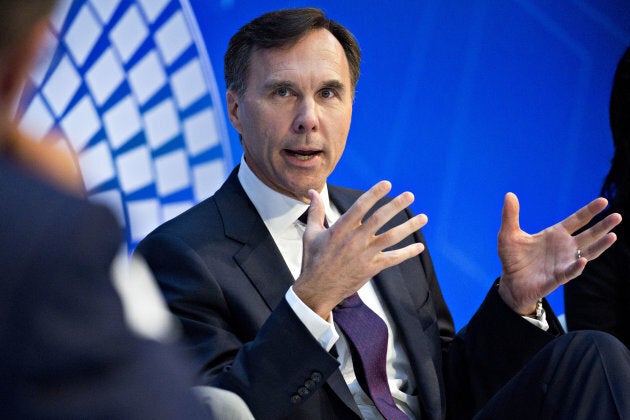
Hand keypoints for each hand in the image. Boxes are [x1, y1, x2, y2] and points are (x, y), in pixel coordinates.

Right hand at [293, 181, 426, 318]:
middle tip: (410, 195)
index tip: (387, 183)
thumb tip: (312, 191)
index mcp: (340, 229)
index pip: (360, 207)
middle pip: (379, 219)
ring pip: (391, 237)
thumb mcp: (311, 233)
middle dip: (396, 205)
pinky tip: (419, 247)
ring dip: (409, 227)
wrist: (317, 289)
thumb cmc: (313, 260)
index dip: (374, 194)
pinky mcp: (371, 268)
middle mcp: (355, 240)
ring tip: (424, 217)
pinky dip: (407, 253)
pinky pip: (392, 259)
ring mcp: (364, 255)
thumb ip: (315, 211)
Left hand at [497, 192, 621, 314]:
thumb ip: (510, 215)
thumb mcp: (508, 234)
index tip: (604, 201)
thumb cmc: (513, 258)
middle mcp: (564, 247)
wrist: (511, 282)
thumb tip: (509, 195)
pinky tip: (583, 259)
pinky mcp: (558, 277)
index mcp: (555, 234)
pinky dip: (577, 266)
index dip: (590, 211)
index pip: (577, 220)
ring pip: (587, 253)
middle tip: (618, 216)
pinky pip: (570, 271)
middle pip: (588, 235)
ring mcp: (563, 262)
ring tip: (613, 236)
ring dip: (600, 246)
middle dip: (603, 226)